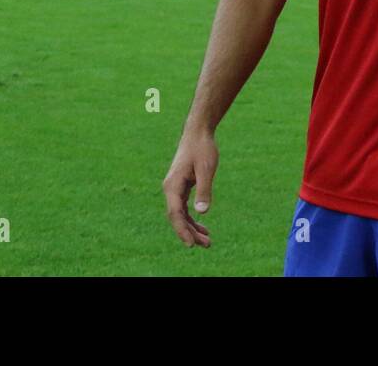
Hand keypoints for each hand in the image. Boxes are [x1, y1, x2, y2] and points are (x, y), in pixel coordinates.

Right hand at [162, 129, 216, 247]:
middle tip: (207, 245)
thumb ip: (204, 190)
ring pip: (180, 215)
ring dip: (192, 228)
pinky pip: (184, 208)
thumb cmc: (202, 149)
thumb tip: (201, 213)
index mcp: (172, 186)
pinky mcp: (181, 187)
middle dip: (190, 233)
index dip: (182, 230)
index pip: (175, 214)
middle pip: (177, 217)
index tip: (192, 244)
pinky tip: (202, 226)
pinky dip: (192, 218)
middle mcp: (170, 189)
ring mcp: (174, 189)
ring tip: (207, 241)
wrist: (198, 133)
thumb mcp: (206, 169)